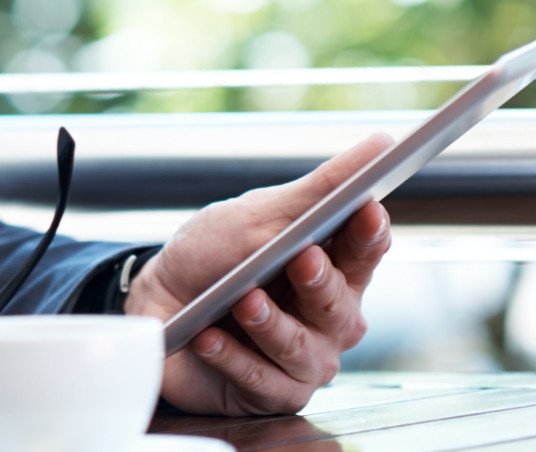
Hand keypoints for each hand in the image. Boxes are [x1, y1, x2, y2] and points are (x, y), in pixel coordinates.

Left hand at [126, 133, 394, 415]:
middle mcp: (327, 319)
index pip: (366, 252)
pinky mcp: (268, 391)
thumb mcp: (257, 214)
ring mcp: (302, 360)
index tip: (366, 208)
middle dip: (321, 283)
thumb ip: (320, 189)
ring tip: (242, 301)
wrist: (154, 301)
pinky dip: (232, 356)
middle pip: (342, 308)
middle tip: (301, 258)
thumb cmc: (212, 256)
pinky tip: (208, 337)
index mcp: (333, 269)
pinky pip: (263, 380)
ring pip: (304, 350)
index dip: (369, 233)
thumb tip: (381, 144)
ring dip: (271, 324)